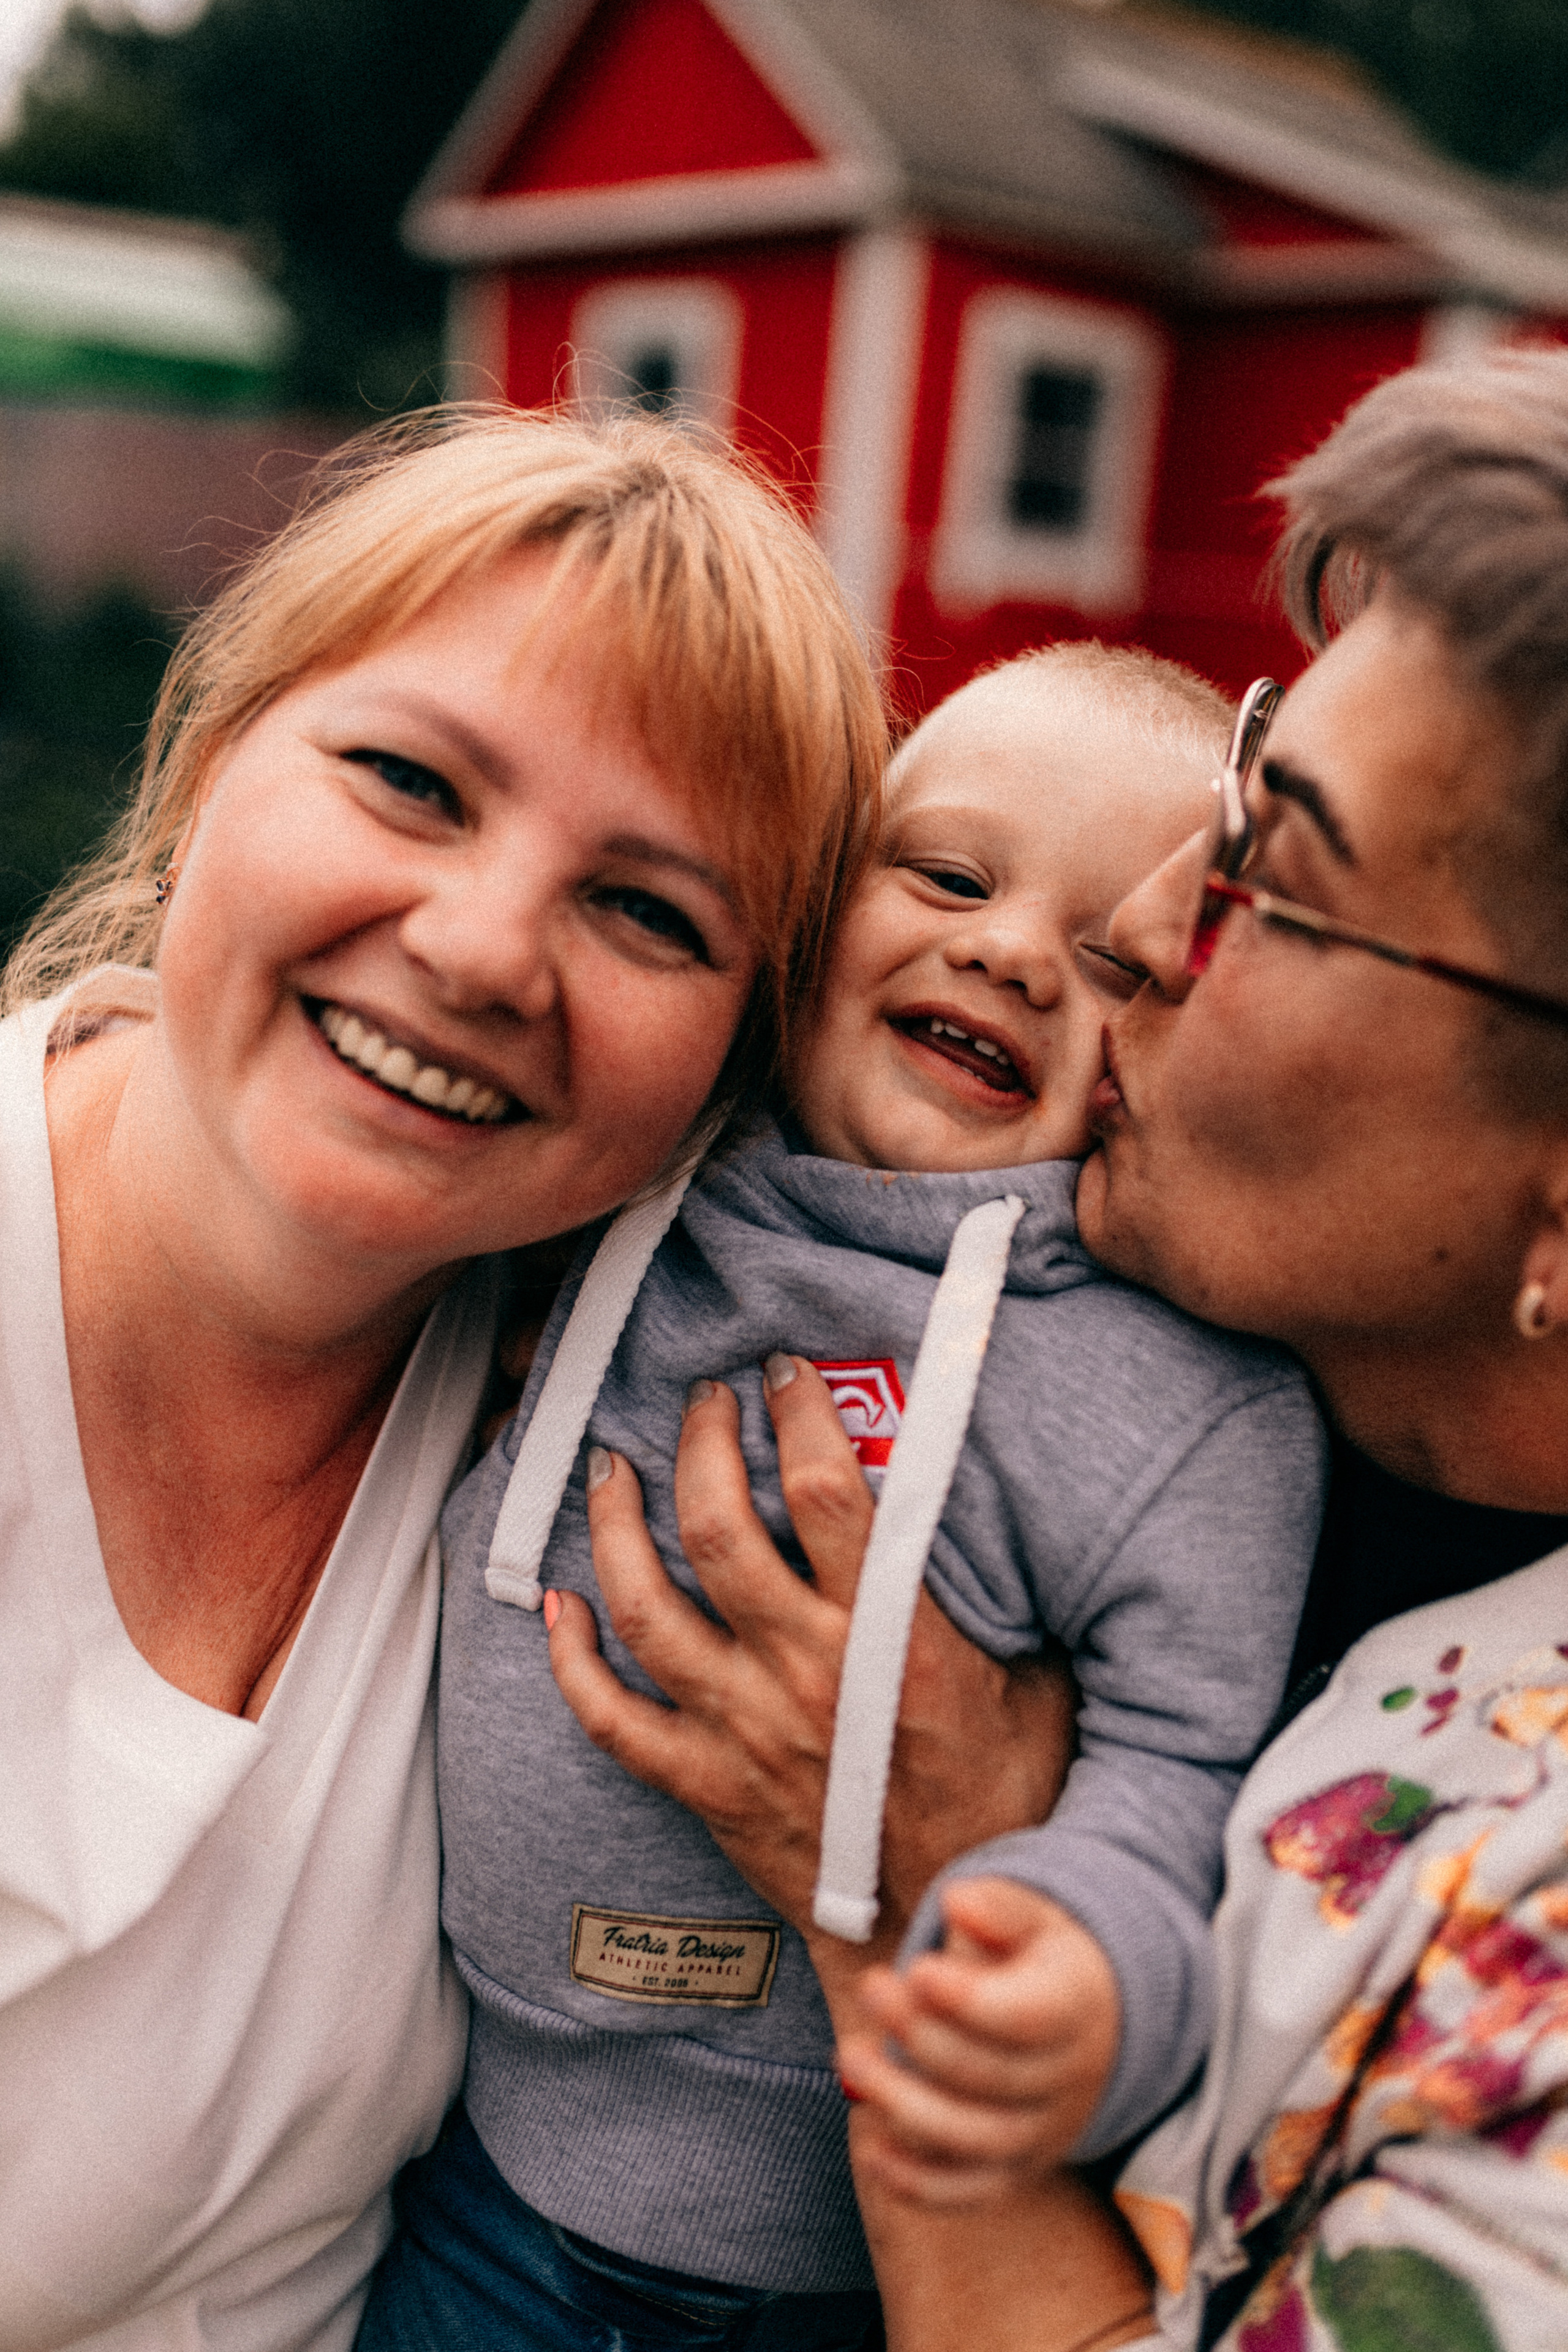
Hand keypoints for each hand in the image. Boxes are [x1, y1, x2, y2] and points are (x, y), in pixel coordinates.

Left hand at [546, 1357, 1075, 1987]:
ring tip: (614, 1471)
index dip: (800, 1413)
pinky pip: (611, 1720)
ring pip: (646, 1608)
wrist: (941, 1935)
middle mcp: (804, 1676)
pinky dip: (572, 1662)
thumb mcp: (1036, 1688)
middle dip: (701, 1444)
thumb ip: (1001, 1605)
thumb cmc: (1002, 1807)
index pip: (828, 1492)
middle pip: (719, 1528)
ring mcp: (743, 1733)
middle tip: (702, 1402)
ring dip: (618, 1528)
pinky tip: (560, 1606)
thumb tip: (1000, 1516)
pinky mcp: (705, 1787)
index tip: (786, 1372)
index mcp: (890, 1640)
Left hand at [838, 1877, 1120, 2207]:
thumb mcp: (1033, 1916)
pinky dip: (916, 2182)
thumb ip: (997, 1907)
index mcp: (1076, 2007)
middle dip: (919, 2036)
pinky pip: (967, 2191)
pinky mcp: (1013, 2169)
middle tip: (871, 1987)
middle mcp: (1066, 2080)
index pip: (1027, 2018)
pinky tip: (870, 2148)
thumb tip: (959, 1903)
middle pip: (989, 2077)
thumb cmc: (1042, 1959)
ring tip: (852, 2055)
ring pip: (974, 2140)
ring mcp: (1040, 2133)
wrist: (1092, 2023)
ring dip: (903, 2104)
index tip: (918, 1968)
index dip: (968, 2000)